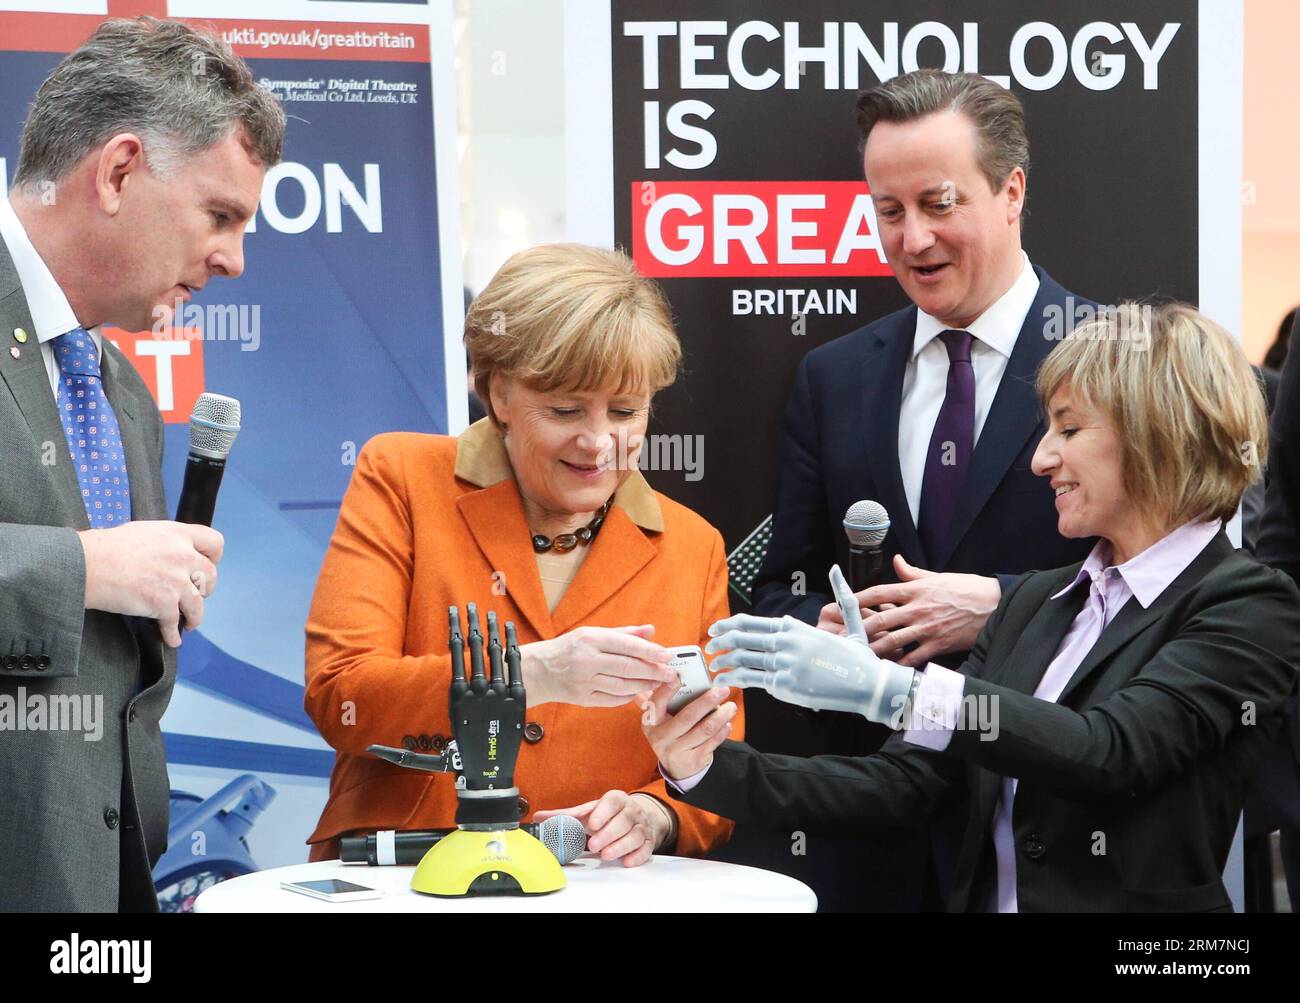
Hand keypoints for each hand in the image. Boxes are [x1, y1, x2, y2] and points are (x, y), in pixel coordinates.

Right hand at [79, 521, 222, 646]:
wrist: (87, 565)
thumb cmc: (107, 548)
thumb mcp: (145, 532)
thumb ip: (167, 542)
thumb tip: (173, 553)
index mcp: (178, 534)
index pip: (214, 542)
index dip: (214, 556)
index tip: (209, 565)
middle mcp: (182, 555)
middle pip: (210, 575)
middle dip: (205, 587)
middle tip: (196, 594)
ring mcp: (176, 580)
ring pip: (198, 604)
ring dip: (194, 616)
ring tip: (190, 622)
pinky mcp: (164, 603)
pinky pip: (174, 624)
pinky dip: (172, 635)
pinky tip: (172, 639)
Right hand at [521, 625, 677, 707]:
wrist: (540, 670)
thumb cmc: (571, 648)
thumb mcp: (593, 633)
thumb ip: (624, 634)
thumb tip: (651, 630)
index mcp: (590, 639)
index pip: (626, 645)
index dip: (650, 651)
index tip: (667, 655)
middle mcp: (587, 660)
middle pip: (627, 668)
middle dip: (653, 671)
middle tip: (669, 673)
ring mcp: (584, 681)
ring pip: (622, 686)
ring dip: (644, 685)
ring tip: (657, 682)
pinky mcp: (583, 699)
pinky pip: (612, 699)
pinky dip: (628, 696)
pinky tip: (638, 692)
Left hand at [535, 790, 673, 866]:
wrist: (636, 817)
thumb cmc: (608, 815)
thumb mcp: (588, 812)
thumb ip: (565, 816)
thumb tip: (539, 817)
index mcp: (616, 800)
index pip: (612, 801)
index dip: (603, 812)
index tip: (592, 824)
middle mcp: (631, 811)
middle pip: (624, 820)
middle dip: (609, 834)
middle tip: (593, 845)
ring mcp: (641, 826)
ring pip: (636, 835)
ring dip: (621, 846)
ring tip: (606, 855)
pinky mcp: (648, 841)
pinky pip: (646, 849)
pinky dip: (637, 856)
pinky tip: (627, 861)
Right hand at [640, 682, 735, 780]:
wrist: (675, 767)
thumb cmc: (670, 733)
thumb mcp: (661, 718)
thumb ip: (666, 698)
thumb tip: (676, 675)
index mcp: (651, 721)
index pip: (657, 702)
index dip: (667, 689)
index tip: (679, 676)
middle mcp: (661, 736)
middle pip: (688, 716)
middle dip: (708, 701)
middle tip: (722, 690)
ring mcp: (676, 750)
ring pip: (704, 730)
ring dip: (721, 716)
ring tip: (731, 706)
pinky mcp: (692, 760)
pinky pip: (712, 743)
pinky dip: (722, 731)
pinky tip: (727, 723)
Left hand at [706, 566, 917, 724]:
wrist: (869, 685)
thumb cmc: (857, 657)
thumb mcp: (850, 621)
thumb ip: (840, 595)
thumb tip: (837, 568)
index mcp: (794, 626)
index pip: (750, 621)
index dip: (728, 625)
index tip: (715, 629)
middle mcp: (786, 642)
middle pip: (740, 638)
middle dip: (719, 642)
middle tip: (708, 647)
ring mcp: (783, 664)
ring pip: (742, 658)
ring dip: (723, 661)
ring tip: (714, 665)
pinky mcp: (784, 685)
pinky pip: (751, 679)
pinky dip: (735, 679)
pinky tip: (726, 680)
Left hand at [819, 554, 999, 665]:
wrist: (995, 604)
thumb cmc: (966, 589)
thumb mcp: (937, 576)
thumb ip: (912, 572)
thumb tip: (895, 560)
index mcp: (916, 590)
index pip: (880, 592)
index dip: (859, 598)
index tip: (843, 604)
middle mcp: (918, 609)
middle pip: (880, 620)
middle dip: (859, 629)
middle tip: (843, 637)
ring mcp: (927, 628)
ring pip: (893, 641)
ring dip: (874, 649)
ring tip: (858, 656)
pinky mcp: (938, 644)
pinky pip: (914, 658)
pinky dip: (900, 665)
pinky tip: (887, 669)